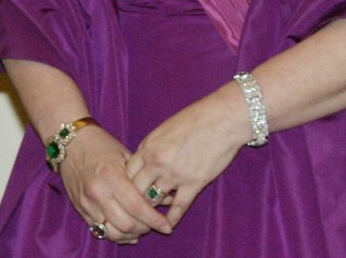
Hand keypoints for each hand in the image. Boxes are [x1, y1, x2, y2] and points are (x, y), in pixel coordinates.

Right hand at [59, 125, 170, 243]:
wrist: (70, 142)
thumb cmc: (101, 145)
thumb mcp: (125, 156)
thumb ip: (144, 179)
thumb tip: (168, 198)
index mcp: (111, 176)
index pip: (136, 207)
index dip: (154, 220)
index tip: (166, 225)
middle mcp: (98, 192)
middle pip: (126, 224)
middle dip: (144, 228)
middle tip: (154, 224)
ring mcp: (87, 203)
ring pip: (113, 233)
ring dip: (130, 234)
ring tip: (140, 228)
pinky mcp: (80, 209)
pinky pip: (100, 231)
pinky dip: (115, 234)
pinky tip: (126, 229)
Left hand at [124, 85, 246, 229]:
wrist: (221, 119)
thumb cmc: (193, 119)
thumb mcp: (163, 130)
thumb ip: (151, 148)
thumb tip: (144, 164)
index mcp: (147, 147)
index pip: (127, 174)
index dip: (124, 187)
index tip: (126, 195)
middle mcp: (156, 162)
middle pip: (136, 190)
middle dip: (133, 202)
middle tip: (133, 212)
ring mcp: (174, 174)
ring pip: (154, 200)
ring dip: (152, 210)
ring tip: (149, 220)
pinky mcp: (194, 183)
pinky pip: (179, 206)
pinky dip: (172, 218)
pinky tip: (169, 225)